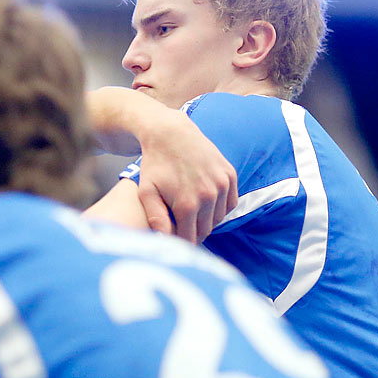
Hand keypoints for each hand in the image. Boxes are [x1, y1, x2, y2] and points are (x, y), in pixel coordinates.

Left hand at [135, 116, 237, 242]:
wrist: (170, 133)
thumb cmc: (154, 165)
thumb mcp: (147, 192)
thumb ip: (156, 218)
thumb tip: (164, 241)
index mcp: (187, 205)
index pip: (189, 239)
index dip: (180, 243)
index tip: (173, 240)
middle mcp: (208, 196)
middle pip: (205, 231)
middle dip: (193, 233)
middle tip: (181, 228)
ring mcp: (222, 184)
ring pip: (219, 219)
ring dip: (207, 221)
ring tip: (192, 215)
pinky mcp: (230, 175)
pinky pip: (231, 203)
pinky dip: (220, 208)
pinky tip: (206, 204)